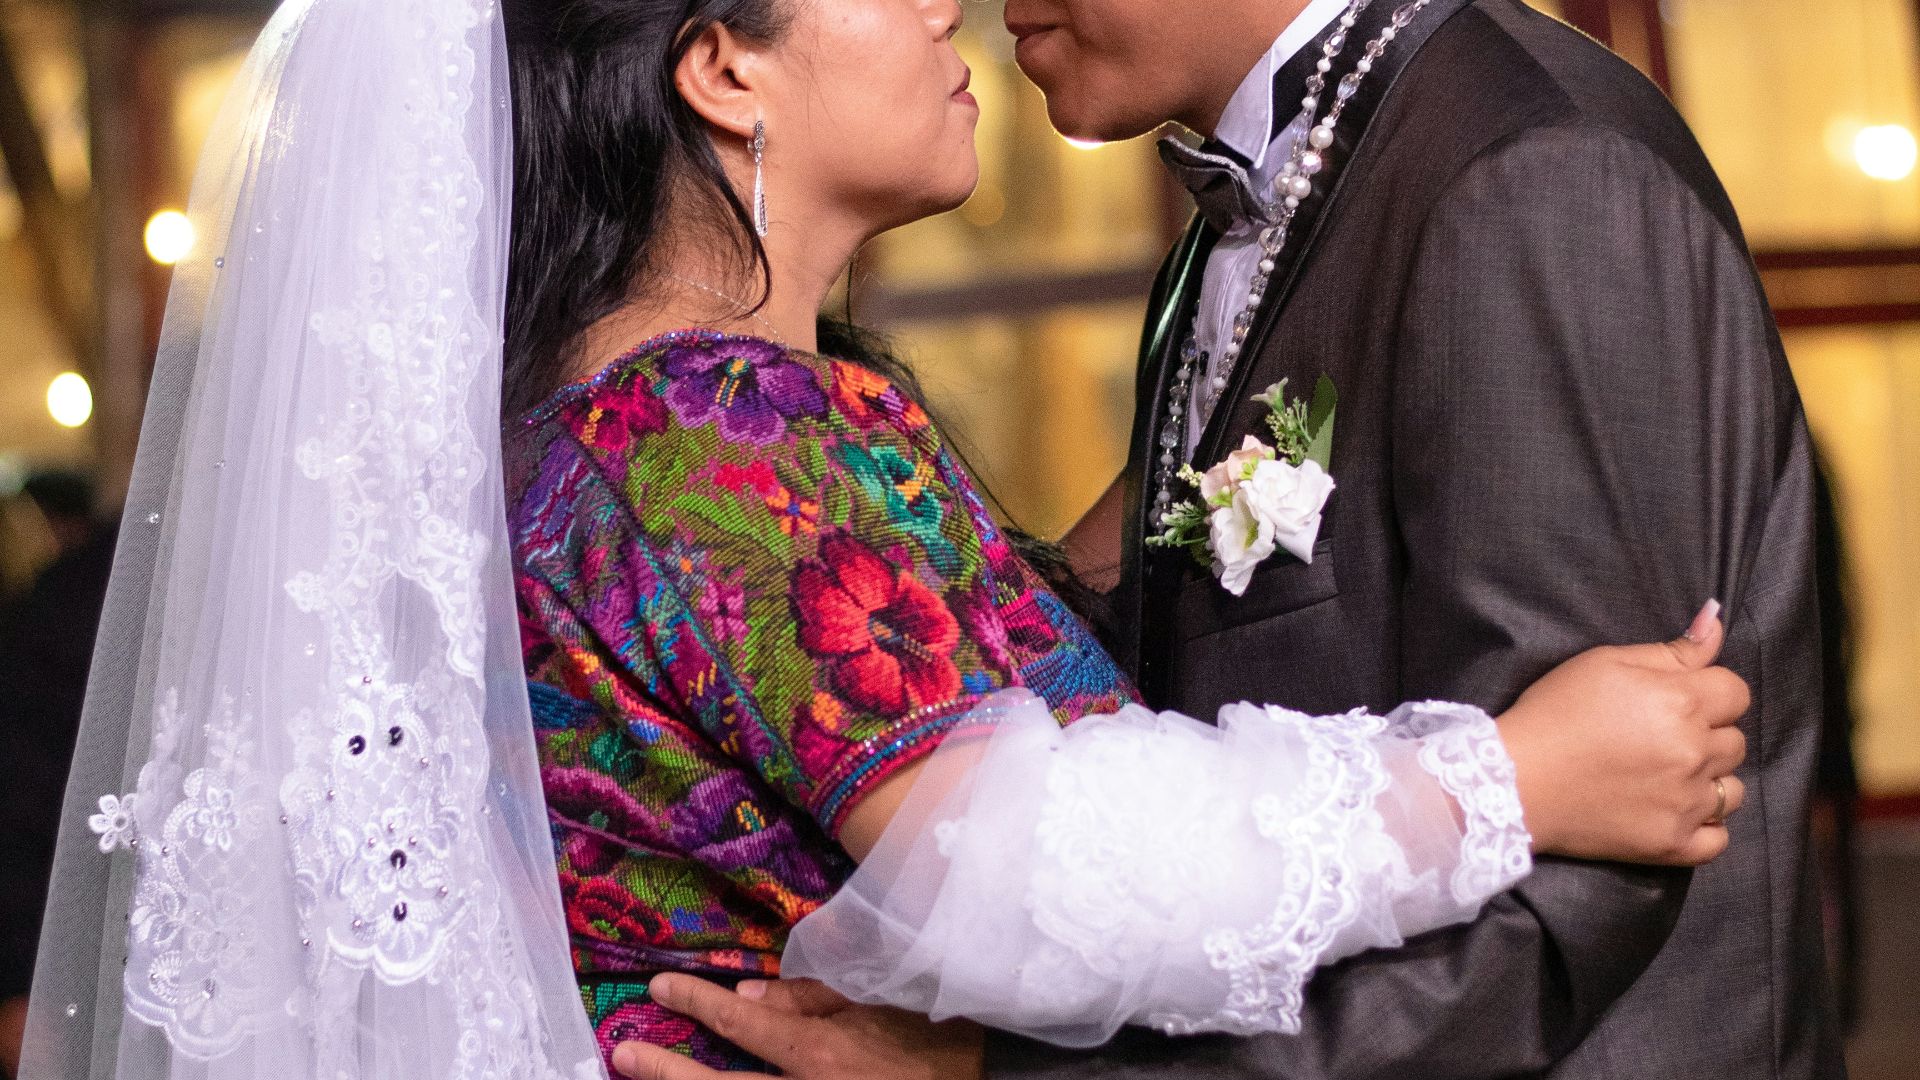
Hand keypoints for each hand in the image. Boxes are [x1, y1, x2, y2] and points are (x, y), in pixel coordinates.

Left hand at [609, 973, 982, 1079]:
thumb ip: (814, 998)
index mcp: (822, 1057)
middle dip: (668, 1072)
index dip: (699, 1005)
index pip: (745, 1030)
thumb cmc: (935, 1033)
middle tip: (623, 1053)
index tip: (660, 988)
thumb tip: (750, 997)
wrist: (988, 1079)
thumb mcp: (880, 1000)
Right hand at [1498, 601, 1749, 866]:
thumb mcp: (1605, 663)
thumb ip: (1671, 649)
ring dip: (1709, 780)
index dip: (1710, 692)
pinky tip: (1677, 811)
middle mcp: (1694, 753)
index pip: (1736, 693)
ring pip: (1732, 790)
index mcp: (1682, 702)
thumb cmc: (1554, 713)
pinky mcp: (1672, 844)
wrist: (1514, 780)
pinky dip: (1705, 826)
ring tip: (1667, 776)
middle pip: (1736, 741)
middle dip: (1707, 734)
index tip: (1676, 700)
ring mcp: (1686, 803)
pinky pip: (1719, 840)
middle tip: (1659, 737)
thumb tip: (1715, 622)